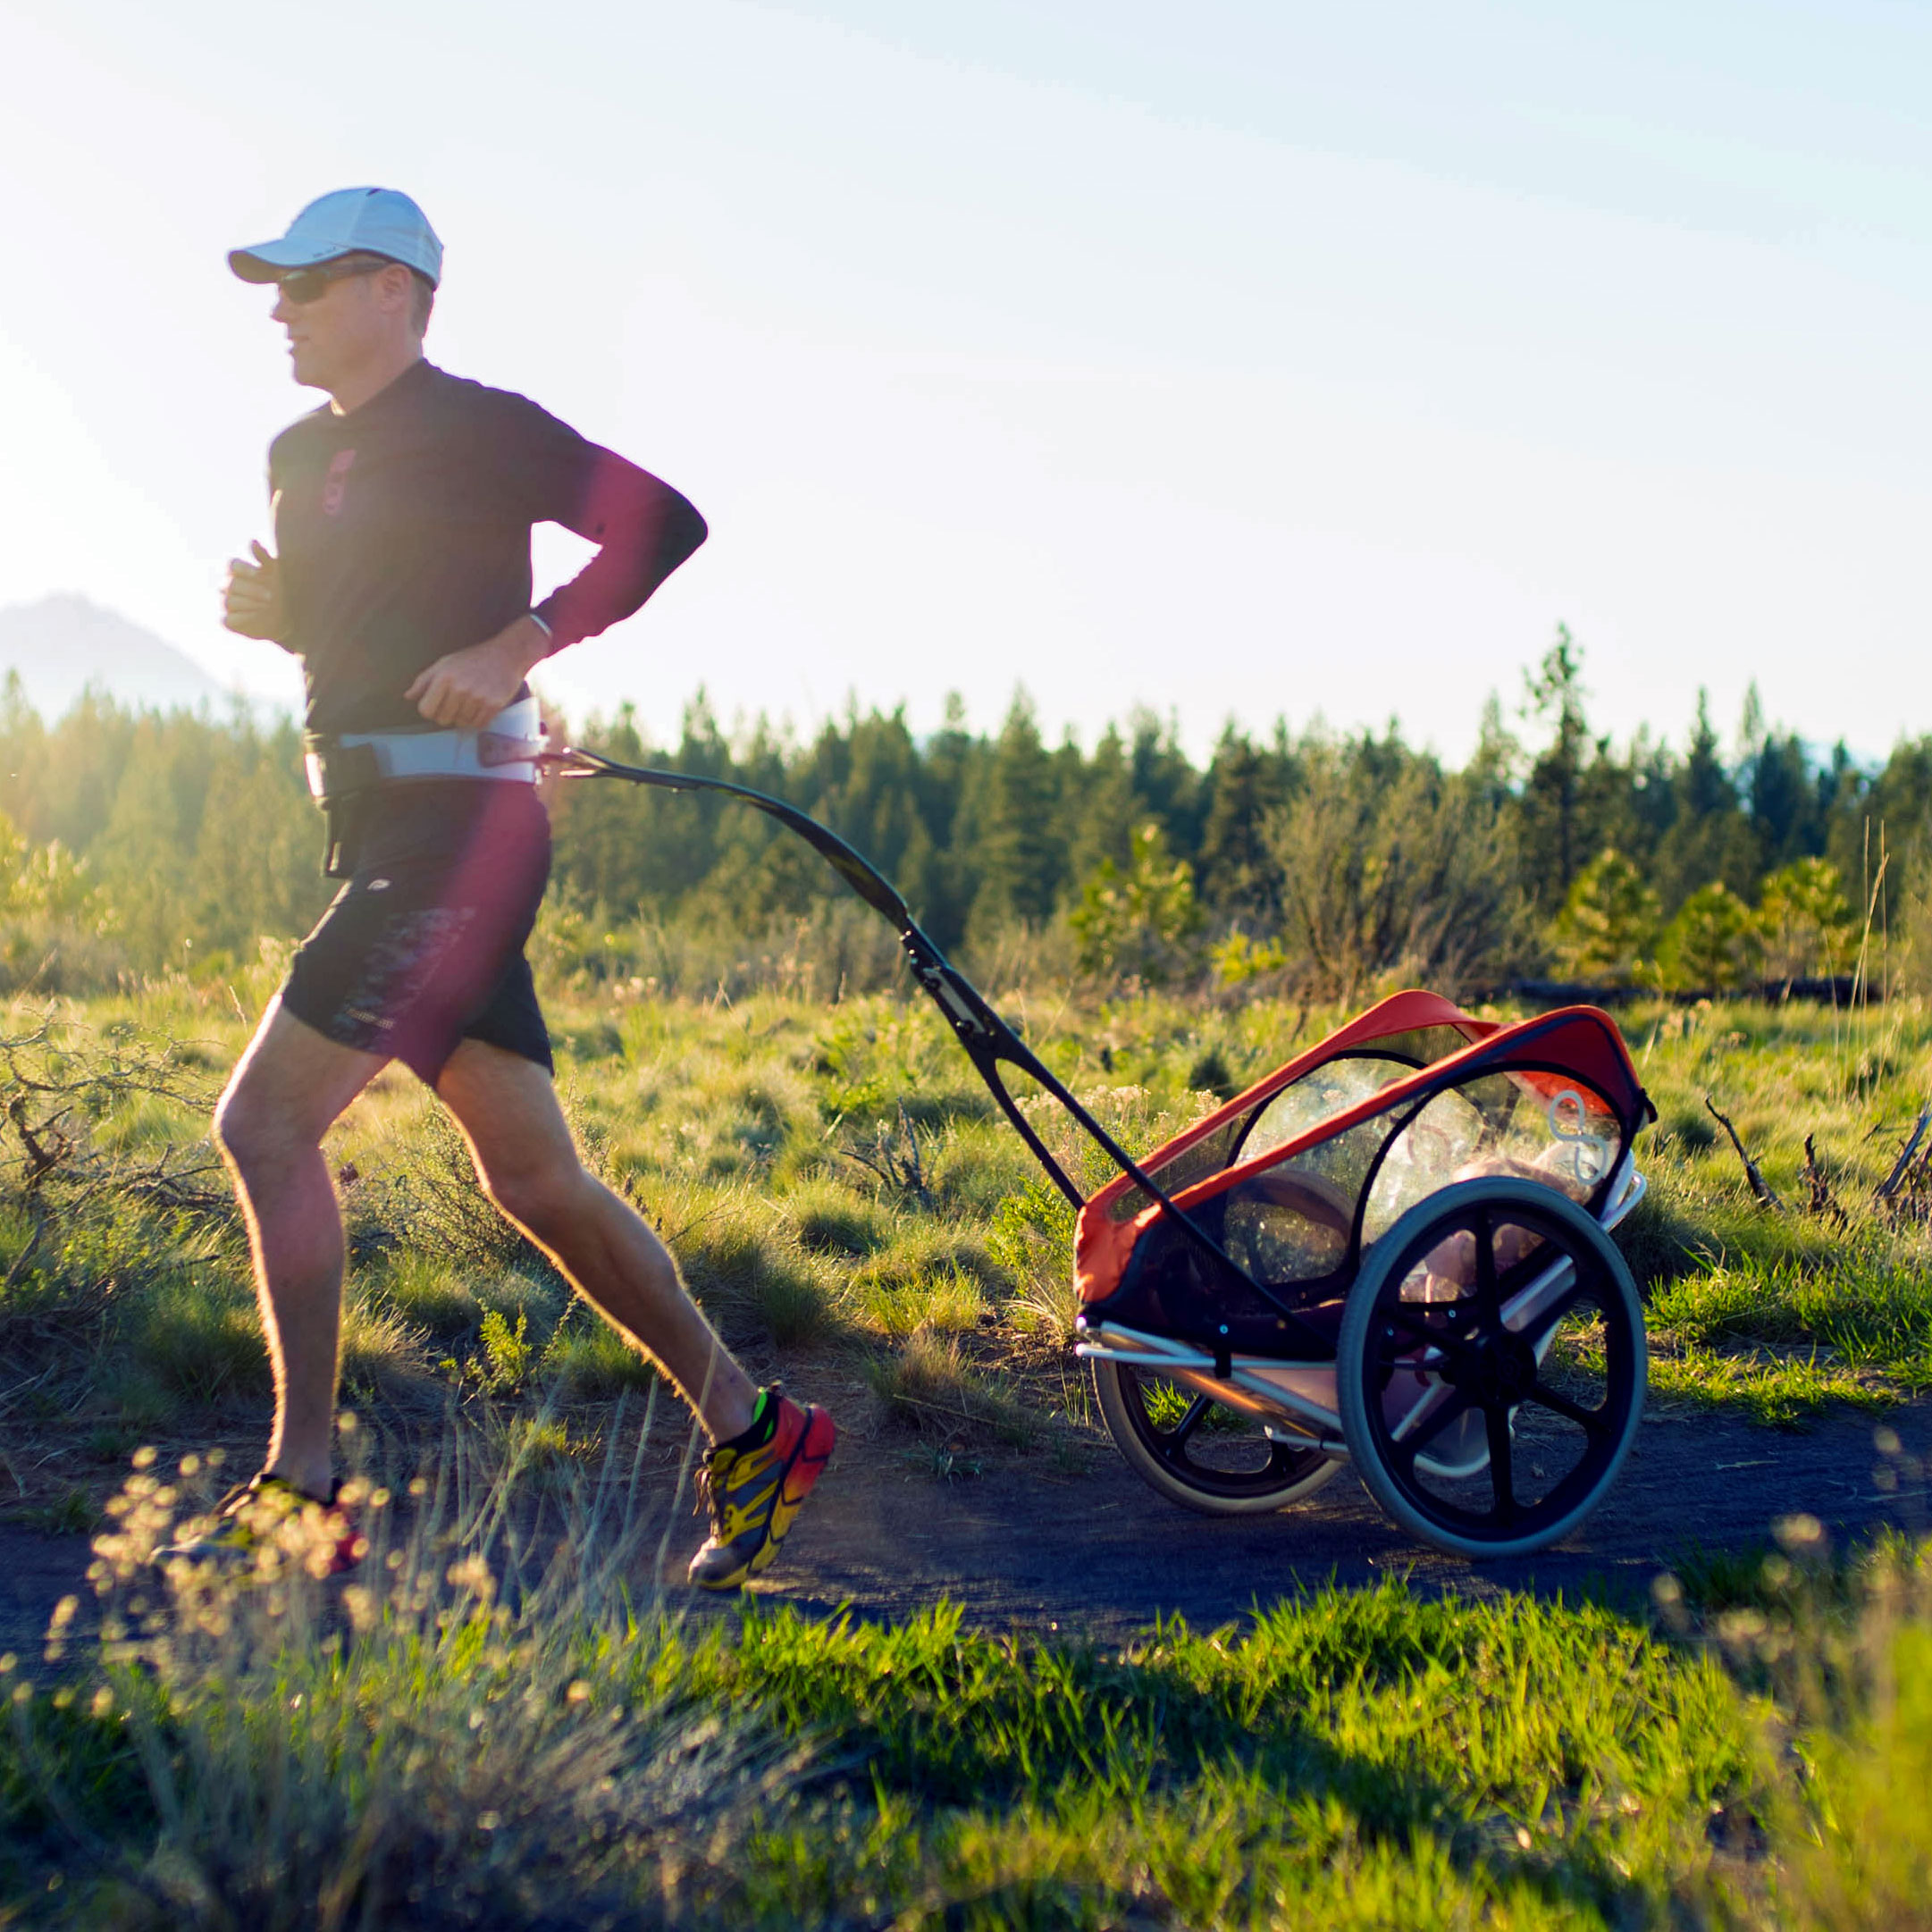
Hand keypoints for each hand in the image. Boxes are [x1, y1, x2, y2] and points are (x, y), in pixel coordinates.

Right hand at [222, 540, 285, 642]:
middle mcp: (230, 587)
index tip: (258, 574)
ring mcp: (229, 604)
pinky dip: (241, 617)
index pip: (233, 565)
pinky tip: (257, 615)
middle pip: (232, 584)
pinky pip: (228, 620)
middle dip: (252, 590)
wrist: (292, 618)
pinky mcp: (230, 622)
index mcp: (240, 572)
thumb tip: (252, 541)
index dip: (243, 569)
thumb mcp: (278, 573)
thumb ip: (265, 558)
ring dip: (249, 603)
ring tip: (268, 605)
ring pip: (229, 601)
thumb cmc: (284, 590)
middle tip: (271, 596)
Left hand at [404, 616, 549, 728]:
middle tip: (456, 702)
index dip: (430, 709)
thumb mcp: (445, 663)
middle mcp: (459, 689)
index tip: (438, 704)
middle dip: (447, 714)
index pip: (426, 710)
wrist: (506, 656)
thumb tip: (408, 697)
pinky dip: (478, 719)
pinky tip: (481, 705)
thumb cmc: (473, 659)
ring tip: (471, 701)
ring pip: (461, 723)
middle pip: (442, 719)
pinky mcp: (493, 706)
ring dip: (464, 716)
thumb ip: (424, 680)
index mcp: (444, 677)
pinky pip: (478, 724)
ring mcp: (477, 698)